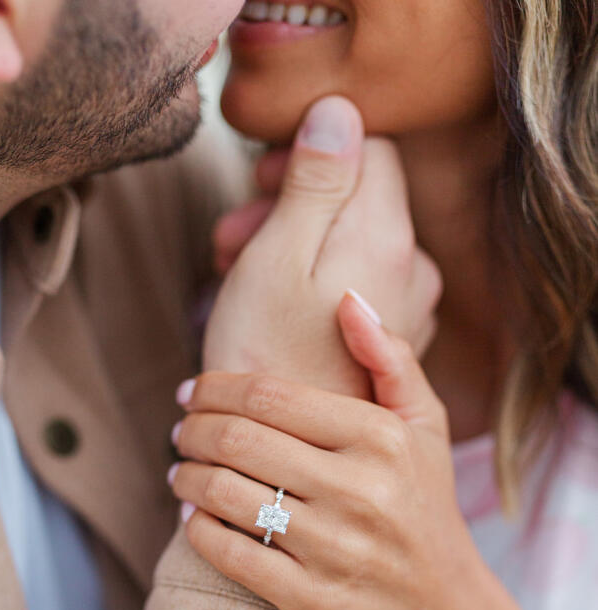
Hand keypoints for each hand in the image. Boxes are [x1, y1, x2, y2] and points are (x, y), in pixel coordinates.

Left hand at [171, 291, 484, 609]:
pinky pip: (230, 554)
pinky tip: (193, 517)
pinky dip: (198, 530)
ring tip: (179, 471)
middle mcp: (359, 491)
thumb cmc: (424, 502)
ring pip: (225, 496)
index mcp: (380, 439)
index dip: (215, 388)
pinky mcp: (310, 599)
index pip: (269, 396)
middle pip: (239, 441)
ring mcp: (334, 549)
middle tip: (179, 432)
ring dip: (185, 477)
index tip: (191, 392)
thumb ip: (392, 360)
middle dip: (192, 430)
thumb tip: (348, 301)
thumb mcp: (425, 426)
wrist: (443, 604)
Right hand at [204, 96, 441, 397]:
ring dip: (296, 245)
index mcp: (387, 237)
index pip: (371, 147)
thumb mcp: (277, 254)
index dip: (311, 152)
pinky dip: (316, 285)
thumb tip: (339, 111)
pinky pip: (358, 287)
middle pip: (360, 198)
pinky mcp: (390, 342)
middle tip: (233, 239)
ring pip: (353, 244)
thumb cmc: (265, 355)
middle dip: (293, 205)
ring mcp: (407, 310)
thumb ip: (314, 179)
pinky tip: (275, 309)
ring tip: (239, 276)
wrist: (280, 461)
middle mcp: (413, 270)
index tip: (263, 186)